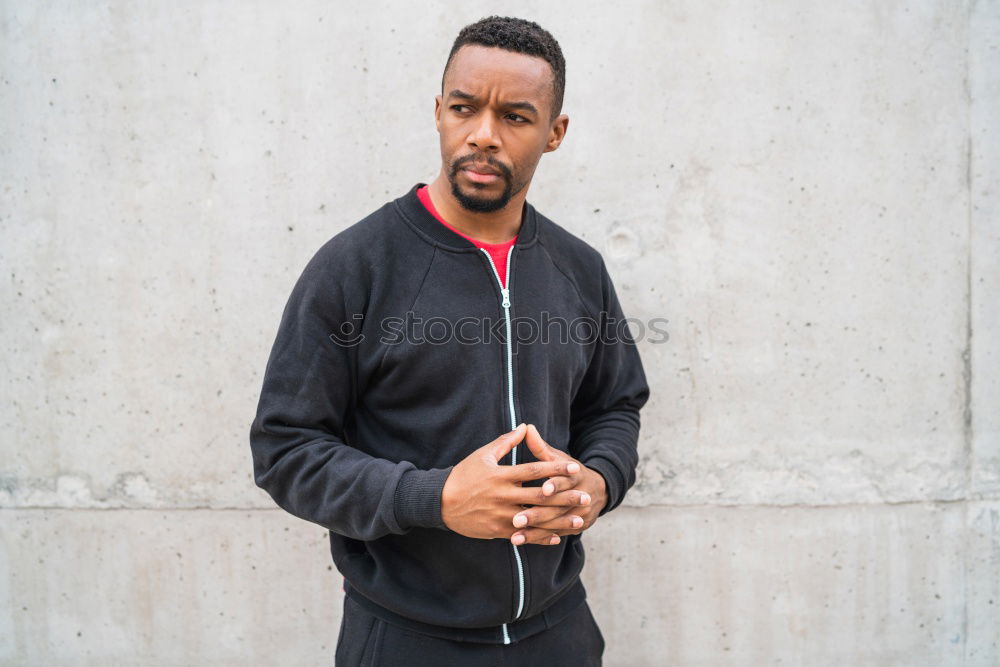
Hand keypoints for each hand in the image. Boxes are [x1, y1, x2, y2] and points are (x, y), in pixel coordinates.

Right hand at [441, 424, 587, 540]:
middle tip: (586, 497)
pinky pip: (523, 535)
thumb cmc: (463, 475)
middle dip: (565, 497)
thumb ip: (506, 442)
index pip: (534, 471)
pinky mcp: (497, 530)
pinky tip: (556, 537)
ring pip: (536, 519)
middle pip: (540, 496)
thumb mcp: (483, 455)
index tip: (574, 468)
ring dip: (559, 521)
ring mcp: (501, 515)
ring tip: (579, 520)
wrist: (440, 502)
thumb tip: (524, 426)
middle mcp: (503, 496)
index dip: (556, 469)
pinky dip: (540, 537)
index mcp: (501, 475)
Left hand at [508, 424, 607, 545]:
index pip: (566, 481)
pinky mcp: (574, 528)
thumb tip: (527, 427)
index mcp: (575, 477)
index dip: (556, 485)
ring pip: (555, 525)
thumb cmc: (570, 472)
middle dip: (537, 514)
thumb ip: (541, 447)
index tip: (543, 488)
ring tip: (514, 535)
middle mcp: (579, 498)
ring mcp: (577, 516)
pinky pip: (554, 534)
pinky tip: (519, 541)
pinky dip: (538, 538)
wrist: (598, 492)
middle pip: (557, 507)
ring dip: (534, 531)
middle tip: (516, 519)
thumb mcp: (559, 458)